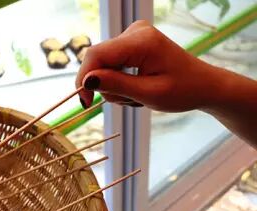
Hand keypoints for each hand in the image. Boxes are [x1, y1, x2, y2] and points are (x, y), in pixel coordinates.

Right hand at [76, 20, 220, 111]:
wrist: (204, 85)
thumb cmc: (183, 91)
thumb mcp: (148, 94)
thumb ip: (116, 85)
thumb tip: (86, 81)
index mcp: (141, 41)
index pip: (97, 55)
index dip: (84, 78)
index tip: (84, 102)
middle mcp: (135, 31)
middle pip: (98, 60)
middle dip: (105, 85)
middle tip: (128, 101)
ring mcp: (133, 35)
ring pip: (103, 65)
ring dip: (114, 86)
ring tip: (137, 95)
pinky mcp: (131, 42)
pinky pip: (110, 64)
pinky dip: (118, 80)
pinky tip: (136, 87)